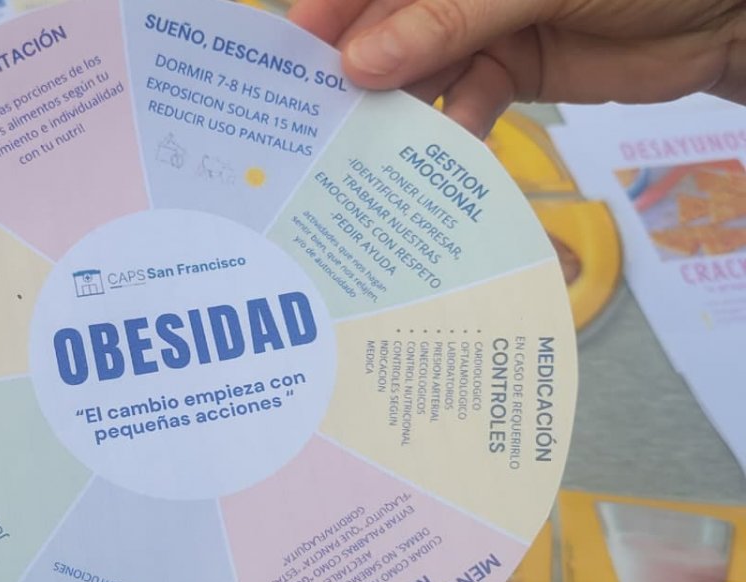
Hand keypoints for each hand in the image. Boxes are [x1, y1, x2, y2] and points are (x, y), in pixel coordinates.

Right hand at [288, 0, 745, 134]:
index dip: (337, 7)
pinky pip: (468, 100)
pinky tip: (443, 148)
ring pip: (423, 68)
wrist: (731, 7)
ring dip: (402, 106)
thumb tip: (363, 62)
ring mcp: (488, 25)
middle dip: (361, 66)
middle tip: (321, 117)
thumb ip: (447, 19)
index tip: (298, 50)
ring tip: (372, 145)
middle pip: (393, 24)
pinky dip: (455, 126)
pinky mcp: (515, 69)